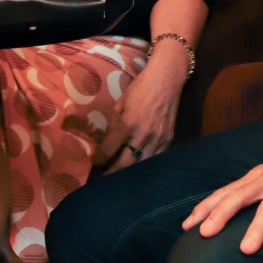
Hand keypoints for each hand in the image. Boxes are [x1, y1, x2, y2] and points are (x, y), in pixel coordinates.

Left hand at [92, 46, 184, 172]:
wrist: (166, 81)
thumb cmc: (139, 89)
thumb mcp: (119, 105)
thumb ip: (112, 126)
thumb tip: (105, 144)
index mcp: (126, 124)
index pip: (108, 151)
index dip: (98, 159)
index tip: (94, 162)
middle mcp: (142, 135)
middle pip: (124, 165)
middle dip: (111, 174)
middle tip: (103, 181)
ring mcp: (157, 139)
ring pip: (141, 166)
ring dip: (129, 173)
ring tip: (119, 179)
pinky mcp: (168, 140)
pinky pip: (156, 159)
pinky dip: (146, 165)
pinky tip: (139, 168)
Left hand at [181, 137, 262, 262]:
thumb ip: (254, 189)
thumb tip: (231, 208)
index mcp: (257, 177)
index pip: (226, 192)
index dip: (206, 208)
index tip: (187, 226)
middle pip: (239, 196)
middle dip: (220, 214)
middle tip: (205, 234)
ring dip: (257, 229)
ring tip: (246, 251)